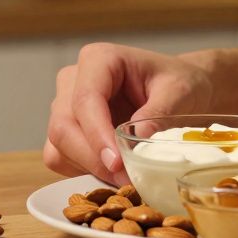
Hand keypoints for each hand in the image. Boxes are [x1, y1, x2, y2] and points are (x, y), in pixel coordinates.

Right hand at [44, 42, 213, 185]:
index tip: (116, 162)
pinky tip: (114, 172)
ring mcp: (65, 105)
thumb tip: (135, 140)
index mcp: (99, 59)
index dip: (97, 134)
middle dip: (92, 158)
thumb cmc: (179, 83)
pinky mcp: (67, 131)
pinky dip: (84, 171)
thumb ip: (157, 113)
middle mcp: (73, 80)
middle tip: (126, 179)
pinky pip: (60, 158)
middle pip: (63, 125)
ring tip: (126, 176)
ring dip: (88, 168)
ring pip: (58, 146)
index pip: (85, 99)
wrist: (179, 91)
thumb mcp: (179, 92)